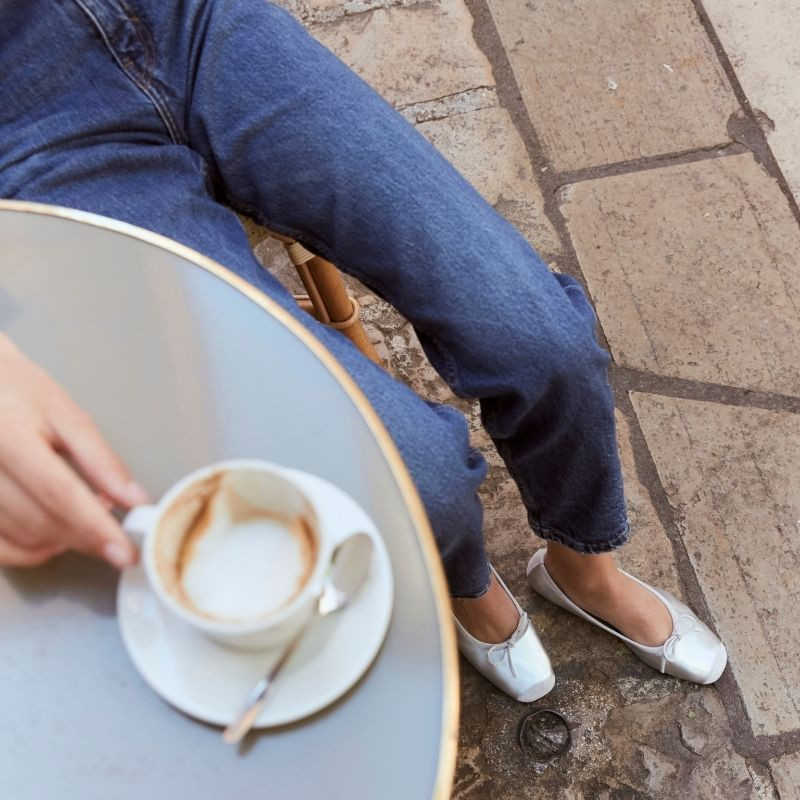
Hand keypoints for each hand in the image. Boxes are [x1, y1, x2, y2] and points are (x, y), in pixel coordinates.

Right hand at [0, 333, 148, 567]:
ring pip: (18, 537)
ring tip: (85, 524)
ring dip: (60, 541)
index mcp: (10, 435)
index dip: (95, 527)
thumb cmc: (15, 390)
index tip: (124, 552)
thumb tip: (134, 499)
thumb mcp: (63, 413)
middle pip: (40, 520)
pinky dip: (27, 551)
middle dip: (85, 537)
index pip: (60, 492)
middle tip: (116, 539)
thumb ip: (100, 459)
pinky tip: (51, 538)